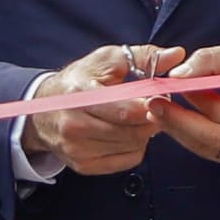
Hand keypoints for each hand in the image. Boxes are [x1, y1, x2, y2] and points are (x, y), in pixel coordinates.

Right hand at [24, 46, 172, 175]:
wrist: (43, 109)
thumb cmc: (79, 81)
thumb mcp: (107, 59)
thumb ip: (145, 56)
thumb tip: (176, 54)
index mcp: (80, 95)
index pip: (127, 110)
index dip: (152, 105)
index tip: (162, 96)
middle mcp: (75, 125)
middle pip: (133, 132)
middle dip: (152, 119)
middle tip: (154, 106)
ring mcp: (77, 149)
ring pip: (132, 147)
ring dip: (144, 133)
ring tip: (137, 117)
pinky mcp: (84, 165)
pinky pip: (126, 160)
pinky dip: (134, 147)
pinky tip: (126, 132)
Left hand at [163, 42, 219, 166]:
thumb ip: (213, 59)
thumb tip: (179, 74)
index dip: (194, 98)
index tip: (173, 84)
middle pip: (210, 135)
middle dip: (177, 119)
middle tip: (153, 103)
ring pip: (206, 147)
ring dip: (177, 130)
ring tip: (157, 112)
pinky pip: (208, 152)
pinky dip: (188, 138)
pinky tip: (174, 123)